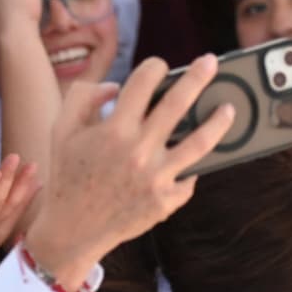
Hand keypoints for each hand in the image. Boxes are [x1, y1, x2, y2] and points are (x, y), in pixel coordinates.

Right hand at [23, 55, 236, 291]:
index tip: (160, 67)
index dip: (154, 67)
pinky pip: (189, 180)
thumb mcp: (61, 130)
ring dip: (219, 120)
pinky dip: (192, 169)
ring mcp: (156, 177)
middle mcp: (139, 150)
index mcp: (113, 129)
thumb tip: (115, 86)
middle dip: (198, 76)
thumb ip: (82, 97)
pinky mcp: (165, 200)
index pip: (144, 82)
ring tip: (230, 108)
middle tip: (211, 62)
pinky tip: (198, 160)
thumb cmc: (67, 175)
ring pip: (201, 141)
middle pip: (179, 103)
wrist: (72, 229)